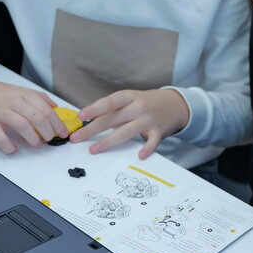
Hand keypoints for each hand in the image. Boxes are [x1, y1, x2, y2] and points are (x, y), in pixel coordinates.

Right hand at [0, 76, 67, 152]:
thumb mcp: (18, 90)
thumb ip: (36, 98)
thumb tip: (55, 108)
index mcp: (22, 94)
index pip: (46, 109)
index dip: (57, 123)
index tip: (63, 132)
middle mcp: (12, 101)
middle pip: (37, 117)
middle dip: (48, 131)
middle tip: (50, 139)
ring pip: (22, 125)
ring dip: (32, 138)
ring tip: (36, 144)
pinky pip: (0, 136)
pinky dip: (8, 145)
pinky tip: (13, 149)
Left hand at [70, 88, 189, 158]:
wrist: (175, 104)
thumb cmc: (147, 102)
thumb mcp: (131, 99)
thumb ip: (114, 109)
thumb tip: (89, 120)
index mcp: (130, 97)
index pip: (110, 102)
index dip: (94, 108)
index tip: (80, 115)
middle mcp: (138, 107)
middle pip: (112, 119)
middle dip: (92, 129)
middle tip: (77, 138)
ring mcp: (149, 120)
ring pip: (126, 132)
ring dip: (108, 141)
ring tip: (94, 149)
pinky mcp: (158, 132)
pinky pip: (152, 142)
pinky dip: (147, 148)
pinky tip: (140, 155)